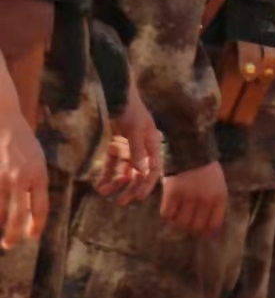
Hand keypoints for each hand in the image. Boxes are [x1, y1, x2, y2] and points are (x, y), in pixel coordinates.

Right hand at [0, 107, 47, 249]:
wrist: (4, 122)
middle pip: (17, 215)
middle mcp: (21, 178)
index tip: (31, 237)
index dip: (35, 226)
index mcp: (39, 175)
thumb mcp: (37, 162)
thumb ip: (36, 184)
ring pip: (0, 210)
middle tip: (9, 245)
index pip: (39, 208)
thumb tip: (31, 210)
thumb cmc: (23, 145)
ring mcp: (3, 177)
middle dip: (13, 234)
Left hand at [95, 83, 161, 203]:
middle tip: (121, 202)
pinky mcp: (116, 147)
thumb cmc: (130, 109)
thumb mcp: (134, 128)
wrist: (116, 95)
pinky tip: (99, 184)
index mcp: (153, 145)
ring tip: (104, 192)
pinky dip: (106, 174)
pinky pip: (112, 165)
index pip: (153, 169)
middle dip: (130, 188)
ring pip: (124, 171)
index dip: (147, 184)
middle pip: (138, 173)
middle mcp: (142, 149)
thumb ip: (137, 150)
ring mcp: (128, 149)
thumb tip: (141, 171)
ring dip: (116, 183)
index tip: (139, 197)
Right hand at [160, 161, 227, 237]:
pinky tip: (169, 208)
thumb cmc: (206, 170)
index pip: (213, 225)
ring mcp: (188, 197)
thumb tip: (208, 228)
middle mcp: (205, 200)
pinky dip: (167, 214)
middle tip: (186, 224)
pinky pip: (167, 214)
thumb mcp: (218, 186)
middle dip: (190, 229)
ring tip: (177, 216)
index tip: (200, 232)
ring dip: (177, 223)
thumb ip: (215, 204)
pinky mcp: (172, 193)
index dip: (205, 232)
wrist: (190, 151)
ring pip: (180, 223)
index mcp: (219, 198)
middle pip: (195, 227)